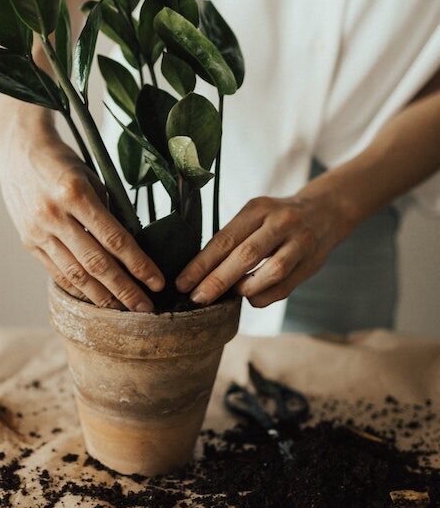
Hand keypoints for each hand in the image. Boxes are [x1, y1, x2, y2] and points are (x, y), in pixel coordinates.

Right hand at [0, 103, 163, 310]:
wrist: (17, 150)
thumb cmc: (63, 161)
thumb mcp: (91, 177)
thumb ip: (107, 211)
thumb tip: (130, 247)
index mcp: (75, 193)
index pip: (114, 238)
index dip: (138, 264)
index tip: (157, 281)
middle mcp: (54, 215)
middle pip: (96, 263)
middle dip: (124, 290)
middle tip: (146, 309)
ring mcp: (37, 231)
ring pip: (75, 275)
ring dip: (102, 297)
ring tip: (123, 311)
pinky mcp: (27, 241)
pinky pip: (56, 272)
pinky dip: (77, 288)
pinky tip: (94, 299)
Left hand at [175, 191, 352, 307]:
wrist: (325, 211)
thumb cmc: (277, 218)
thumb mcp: (255, 215)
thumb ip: (234, 238)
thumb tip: (201, 271)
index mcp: (258, 208)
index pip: (224, 238)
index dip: (201, 263)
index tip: (182, 282)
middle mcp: (280, 222)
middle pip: (245, 255)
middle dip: (217, 280)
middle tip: (196, 298)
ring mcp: (299, 242)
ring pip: (270, 272)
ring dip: (244, 288)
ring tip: (228, 296)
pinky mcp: (311, 262)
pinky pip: (284, 287)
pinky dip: (263, 296)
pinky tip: (250, 297)